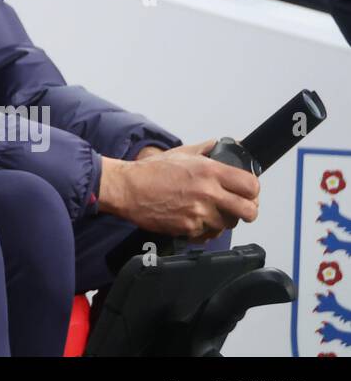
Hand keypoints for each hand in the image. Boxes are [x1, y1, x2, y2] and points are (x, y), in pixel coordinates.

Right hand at [98, 139, 260, 240]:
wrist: (128, 188)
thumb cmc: (151, 171)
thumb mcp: (182, 152)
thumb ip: (208, 149)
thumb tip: (227, 145)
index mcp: (209, 171)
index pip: (251, 185)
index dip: (253, 190)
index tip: (248, 192)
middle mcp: (208, 192)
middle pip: (249, 210)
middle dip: (248, 210)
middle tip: (239, 208)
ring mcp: (199, 213)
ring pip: (228, 224)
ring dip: (222, 220)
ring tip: (208, 211)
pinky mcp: (189, 229)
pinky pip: (208, 234)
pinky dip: (204, 230)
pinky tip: (194, 219)